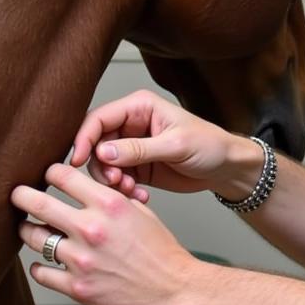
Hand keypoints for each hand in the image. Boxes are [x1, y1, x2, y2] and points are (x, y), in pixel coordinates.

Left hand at [11, 162, 195, 304]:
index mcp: (109, 204)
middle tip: (17, 196)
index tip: (47, 177)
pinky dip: (41, 267)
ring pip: (32, 238)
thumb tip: (89, 191)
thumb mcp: (142, 213)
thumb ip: (112, 199)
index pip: (62, 175)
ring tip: (31, 231)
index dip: (50, 173)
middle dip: (21, 196)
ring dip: (29, 232)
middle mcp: (91, 228)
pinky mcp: (76, 287)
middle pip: (35, 203)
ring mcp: (80, 259)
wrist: (174, 292)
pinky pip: (41, 273)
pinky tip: (47, 264)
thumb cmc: (163, 254)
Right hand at [71, 89, 253, 200]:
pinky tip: (140, 197)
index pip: (98, 118)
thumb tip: (103, 152)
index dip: (84, 138)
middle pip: (95, 143)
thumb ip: (139, 149)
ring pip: (102, 165)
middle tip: (116, 182)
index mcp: (139, 107)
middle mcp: (131, 125)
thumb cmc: (210, 145)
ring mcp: (131, 148)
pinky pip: (116, 180)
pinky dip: (122, 191)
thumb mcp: (176, 145)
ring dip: (112, 181)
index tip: (78, 161)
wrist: (226, 168)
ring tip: (131, 190)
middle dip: (100, 166)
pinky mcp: (136, 168)